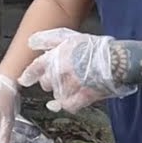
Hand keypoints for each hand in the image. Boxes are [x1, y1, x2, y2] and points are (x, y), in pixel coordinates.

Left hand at [17, 28, 137, 112]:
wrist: (117, 60)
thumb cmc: (95, 47)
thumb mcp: (68, 37)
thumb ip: (47, 39)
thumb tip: (30, 43)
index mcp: (55, 57)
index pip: (34, 68)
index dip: (28, 75)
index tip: (24, 80)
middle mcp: (59, 72)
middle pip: (46, 83)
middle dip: (52, 80)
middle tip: (64, 75)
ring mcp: (70, 87)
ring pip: (57, 94)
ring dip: (63, 90)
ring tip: (76, 82)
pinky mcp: (82, 98)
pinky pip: (68, 105)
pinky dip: (68, 103)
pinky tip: (71, 99)